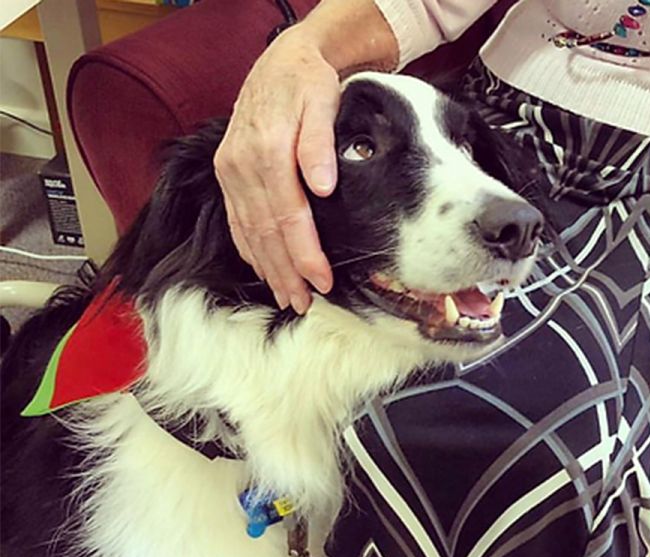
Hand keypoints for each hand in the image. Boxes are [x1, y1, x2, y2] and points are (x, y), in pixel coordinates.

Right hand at [214, 26, 338, 313]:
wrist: (281, 62)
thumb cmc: (307, 82)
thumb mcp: (322, 101)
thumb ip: (319, 144)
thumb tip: (323, 187)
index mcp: (266, 151)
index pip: (288, 216)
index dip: (305, 254)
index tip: (323, 281)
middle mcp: (241, 166)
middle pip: (265, 232)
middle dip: (286, 273)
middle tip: (304, 303)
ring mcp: (230, 172)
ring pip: (248, 232)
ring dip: (267, 269)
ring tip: (287, 297)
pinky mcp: (228, 174)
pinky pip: (236, 220)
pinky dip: (249, 249)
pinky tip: (262, 268)